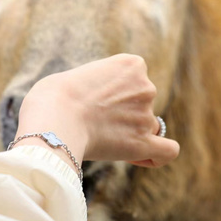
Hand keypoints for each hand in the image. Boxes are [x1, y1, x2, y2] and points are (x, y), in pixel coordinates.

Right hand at [13, 54, 179, 167]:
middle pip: (143, 104)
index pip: (134, 80)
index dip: (118, 93)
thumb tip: (93, 104)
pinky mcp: (143, 143)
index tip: (96, 103)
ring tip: (100, 139)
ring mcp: (146, 115)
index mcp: (132, 64)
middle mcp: (146, 87)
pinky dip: (157, 155)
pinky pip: (166, 151)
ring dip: (130, 133)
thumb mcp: (78, 75)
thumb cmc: (53, 96)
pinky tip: (141, 156)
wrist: (54, 117)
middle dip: (123, 114)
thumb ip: (95, 85)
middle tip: (93, 122)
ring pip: (147, 128)